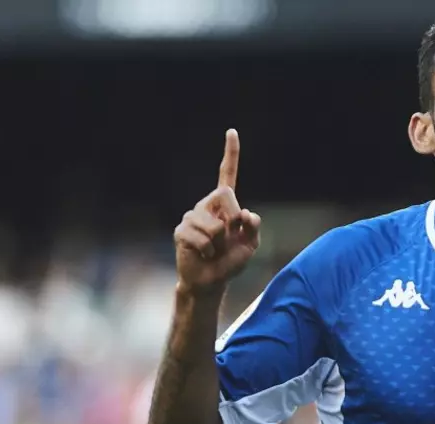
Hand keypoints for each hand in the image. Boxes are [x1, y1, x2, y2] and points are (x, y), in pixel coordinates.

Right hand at [173, 129, 261, 295]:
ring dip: (219, 243)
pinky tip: (203, 254)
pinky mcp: (181, 230)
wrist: (211, 281)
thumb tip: (246, 213)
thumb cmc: (231, 261)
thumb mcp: (251, 245)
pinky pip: (200, 237)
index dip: (230, 154)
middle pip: (226, 194)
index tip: (232, 131)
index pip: (227, 174)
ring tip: (213, 250)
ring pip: (214, 224)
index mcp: (225, 204)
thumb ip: (254, 228)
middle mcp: (207, 205)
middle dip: (233, 219)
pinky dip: (207, 250)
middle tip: (228, 238)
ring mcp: (192, 216)